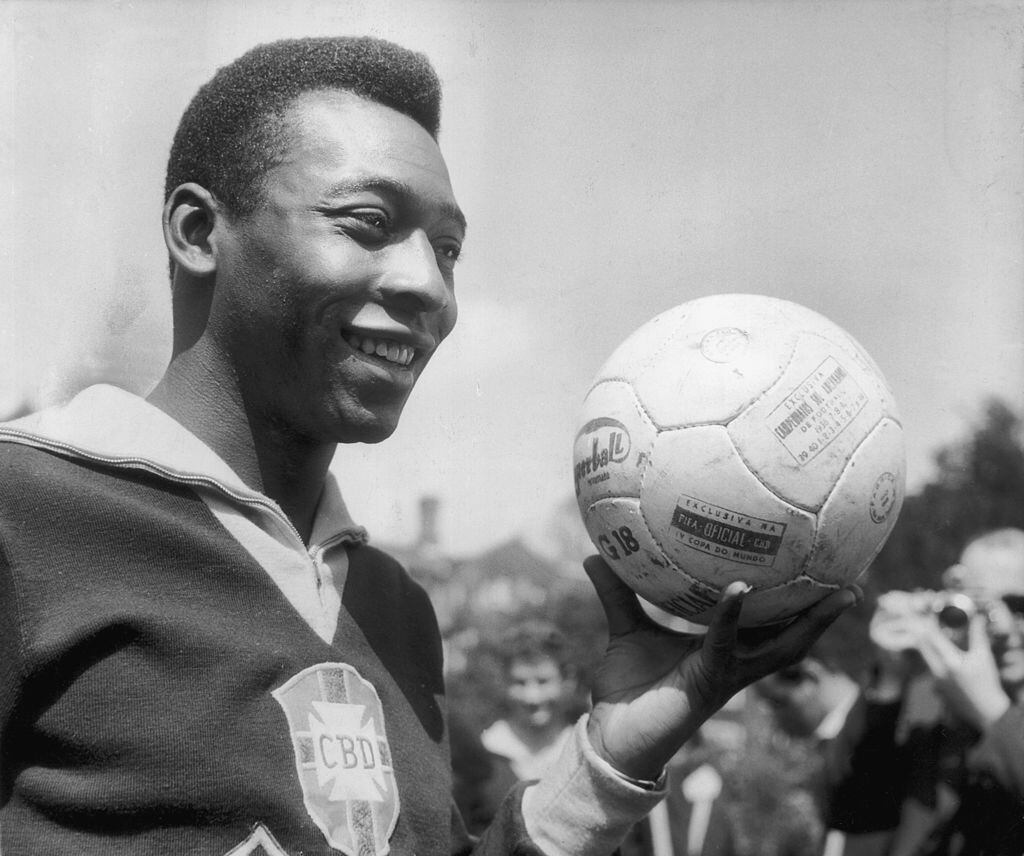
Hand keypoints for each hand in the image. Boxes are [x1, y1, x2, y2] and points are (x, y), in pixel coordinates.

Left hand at [582, 555, 859, 780]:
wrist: (612, 737)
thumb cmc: (626, 689)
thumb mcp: (625, 630)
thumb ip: (617, 593)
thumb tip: (595, 554)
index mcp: (724, 649)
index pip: (768, 622)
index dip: (794, 599)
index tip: (814, 565)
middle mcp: (736, 663)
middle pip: (793, 636)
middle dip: (825, 613)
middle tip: (853, 579)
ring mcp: (728, 675)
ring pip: (782, 647)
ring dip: (811, 622)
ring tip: (838, 592)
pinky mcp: (710, 682)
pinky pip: (727, 644)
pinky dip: (733, 616)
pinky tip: (739, 588)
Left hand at [915, 612, 1009, 730]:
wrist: (986, 711)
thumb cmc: (987, 684)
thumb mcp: (984, 657)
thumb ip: (977, 636)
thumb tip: (977, 618)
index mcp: (950, 661)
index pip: (931, 636)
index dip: (928, 622)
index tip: (928, 612)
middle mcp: (938, 669)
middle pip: (922, 644)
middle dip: (923, 630)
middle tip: (926, 620)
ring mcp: (935, 678)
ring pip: (925, 653)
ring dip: (927, 642)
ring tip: (934, 633)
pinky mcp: (936, 684)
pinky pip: (929, 664)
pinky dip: (932, 654)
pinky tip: (941, 651)